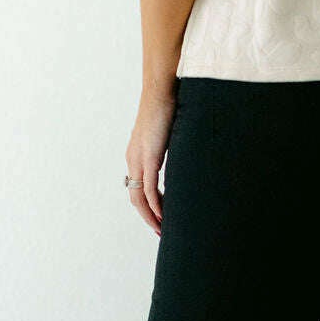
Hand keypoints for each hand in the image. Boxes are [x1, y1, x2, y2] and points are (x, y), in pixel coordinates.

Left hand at [126, 86, 176, 235]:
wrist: (162, 88)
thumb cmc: (169, 105)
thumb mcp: (170, 134)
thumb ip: (172, 149)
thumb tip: (186, 158)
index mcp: (137, 155)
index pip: (138, 190)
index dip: (147, 208)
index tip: (160, 220)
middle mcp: (133, 159)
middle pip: (135, 199)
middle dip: (148, 218)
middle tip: (162, 233)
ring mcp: (138, 158)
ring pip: (139, 197)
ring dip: (151, 216)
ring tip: (163, 229)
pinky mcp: (148, 155)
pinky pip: (148, 187)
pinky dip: (155, 203)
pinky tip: (162, 214)